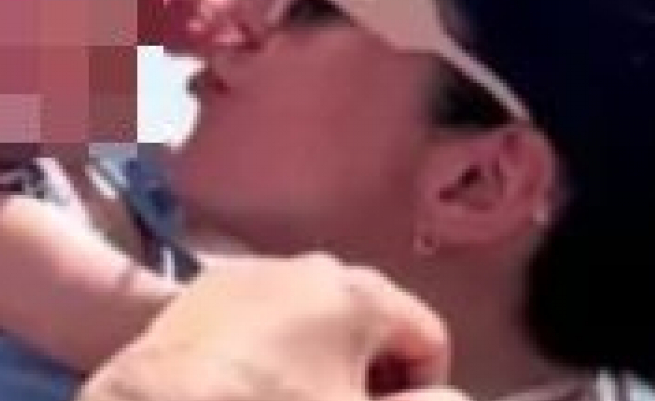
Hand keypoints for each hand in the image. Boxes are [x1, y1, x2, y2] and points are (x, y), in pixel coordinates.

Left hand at [77, 255, 468, 400]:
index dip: (424, 389)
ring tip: (292, 399)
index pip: (428, 338)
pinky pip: (262, 321)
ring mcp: (249, 274)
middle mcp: (308, 266)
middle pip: (369, 324)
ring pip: (313, 320)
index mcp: (360, 292)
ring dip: (320, 362)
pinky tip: (247, 390)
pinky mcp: (201, 293)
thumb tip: (454, 398)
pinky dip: (270, 352)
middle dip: (371, 374)